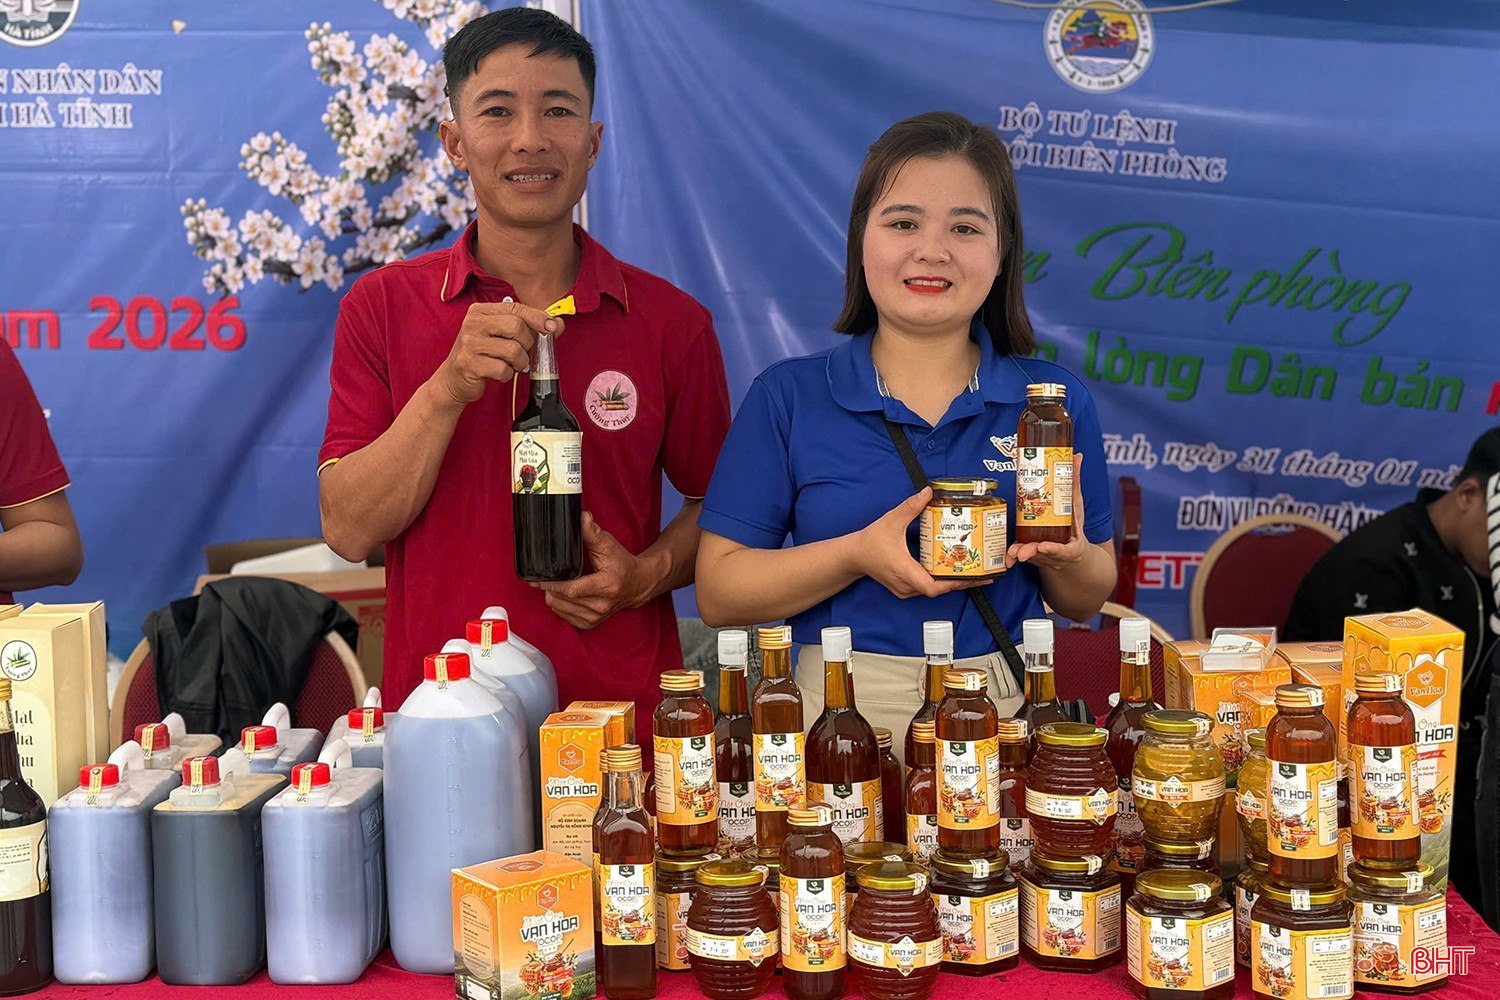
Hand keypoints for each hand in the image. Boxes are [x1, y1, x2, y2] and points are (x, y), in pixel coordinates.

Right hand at [433, 300, 564, 407]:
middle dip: (526, 343)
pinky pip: (503, 369)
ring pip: (513, 350)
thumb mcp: (502, 335)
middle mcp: (472, 323)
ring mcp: (469, 343)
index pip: (515, 308)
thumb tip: (558, 324)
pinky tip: (498, 373)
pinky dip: (507, 374)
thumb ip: (528, 327)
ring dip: (519, 362)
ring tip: (510, 364)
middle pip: (516, 327)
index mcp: (480, 311)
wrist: (454, 379)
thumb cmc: (482, 355)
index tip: (552, 327)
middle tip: (521, 352)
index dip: (537, 317)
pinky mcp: (469, 364)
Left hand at [535, 512, 645, 629]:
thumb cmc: (622, 564)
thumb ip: (592, 532)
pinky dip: (560, 605)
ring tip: (558, 583)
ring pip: (559, 608)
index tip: (538, 577)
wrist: (637, 584)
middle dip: (549, 587)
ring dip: (553, 596)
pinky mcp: (590, 624)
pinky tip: (565, 594)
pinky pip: (563, 616)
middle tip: (545, 575)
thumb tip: (581, 517)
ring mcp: (595, 617)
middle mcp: (601, 605)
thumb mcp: (609, 545)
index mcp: (606, 586)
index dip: (552, 583)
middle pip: (561, 599)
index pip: (572, 589)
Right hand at [853, 488, 986, 599]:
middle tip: (983, 574)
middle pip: (939, 590)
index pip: (932, 586)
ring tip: (974, 573)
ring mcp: (905, 589)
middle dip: (961, 582)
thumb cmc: (870, 542)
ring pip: (934, 590)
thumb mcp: (891, 520)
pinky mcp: (905, 588)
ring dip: (952, 582)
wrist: (854, 556)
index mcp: (904, 571)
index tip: (972, 576)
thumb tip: (928, 492)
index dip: (953, 583)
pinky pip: (927, 588)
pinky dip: (941, 581)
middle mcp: (906, 585)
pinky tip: (953, 571)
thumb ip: (910, 506)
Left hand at [1007, 454, 1088, 570]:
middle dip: (1032, 552)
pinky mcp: (1032, 557)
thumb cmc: (1074, 529)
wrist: (1072, 555)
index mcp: (1072, 547)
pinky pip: (1021, 558)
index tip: (1043, 546)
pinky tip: (1007, 559)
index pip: (1063, 549)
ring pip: (1030, 557)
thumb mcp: (1076, 507)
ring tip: (1012, 552)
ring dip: (1020, 553)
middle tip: (1022, 551)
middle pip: (1043, 555)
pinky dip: (1013, 558)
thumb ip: (1074, 484)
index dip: (1053, 549)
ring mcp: (1043, 558)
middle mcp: (1056, 555)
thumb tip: (1077, 456)